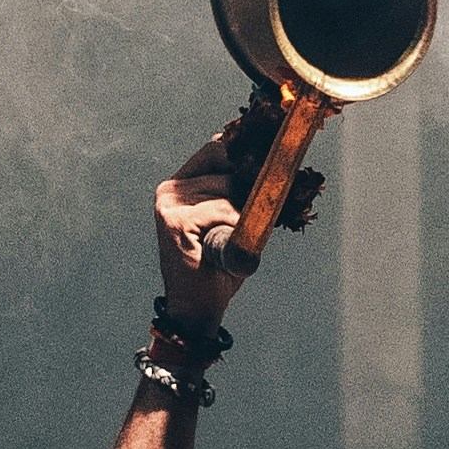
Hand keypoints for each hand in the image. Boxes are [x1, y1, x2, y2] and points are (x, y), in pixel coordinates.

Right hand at [153, 113, 321, 331]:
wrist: (197, 309)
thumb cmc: (220, 266)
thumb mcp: (234, 221)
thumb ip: (244, 192)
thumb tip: (277, 161)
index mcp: (182, 185)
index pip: (217, 149)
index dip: (245, 145)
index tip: (274, 139)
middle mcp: (172, 189)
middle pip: (225, 160)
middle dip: (248, 178)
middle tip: (257, 204)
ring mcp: (171, 204)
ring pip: (228, 188)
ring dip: (243, 213)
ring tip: (234, 239)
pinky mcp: (175, 221)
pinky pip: (224, 211)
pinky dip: (234, 227)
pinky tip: (224, 248)